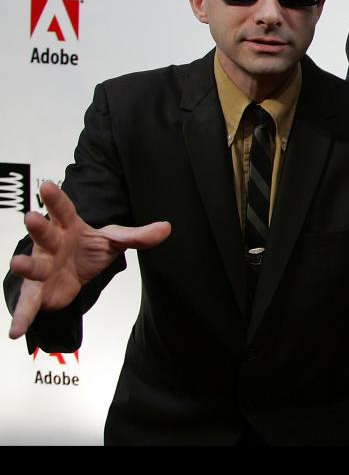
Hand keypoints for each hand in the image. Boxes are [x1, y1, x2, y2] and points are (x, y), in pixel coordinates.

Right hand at [8, 181, 170, 339]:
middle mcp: (51, 244)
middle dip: (39, 226)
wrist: (77, 273)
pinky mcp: (38, 291)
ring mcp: (42, 267)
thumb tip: (167, 228)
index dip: (56, 199)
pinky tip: (15, 329)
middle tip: (32, 217)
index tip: (48, 185)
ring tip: (18, 263)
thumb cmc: (88, 249)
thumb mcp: (114, 240)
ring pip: (33, 266)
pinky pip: (29, 304)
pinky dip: (22, 316)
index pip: (64, 210)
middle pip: (45, 234)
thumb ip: (138, 236)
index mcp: (69, 227)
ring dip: (26, 265)